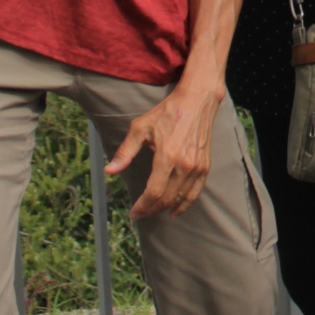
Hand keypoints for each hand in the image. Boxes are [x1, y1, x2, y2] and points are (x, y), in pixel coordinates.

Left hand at [104, 78, 221, 218]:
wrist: (196, 101)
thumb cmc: (167, 113)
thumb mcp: (141, 128)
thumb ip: (125, 152)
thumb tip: (109, 171)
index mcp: (167, 156)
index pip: (154, 192)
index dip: (142, 206)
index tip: (133, 213)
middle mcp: (184, 165)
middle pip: (167, 198)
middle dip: (151, 210)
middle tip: (140, 213)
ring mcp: (197, 166)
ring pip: (181, 198)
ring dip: (166, 208)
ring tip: (153, 211)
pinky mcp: (205, 165)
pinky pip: (195, 192)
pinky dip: (185, 204)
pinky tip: (175, 210)